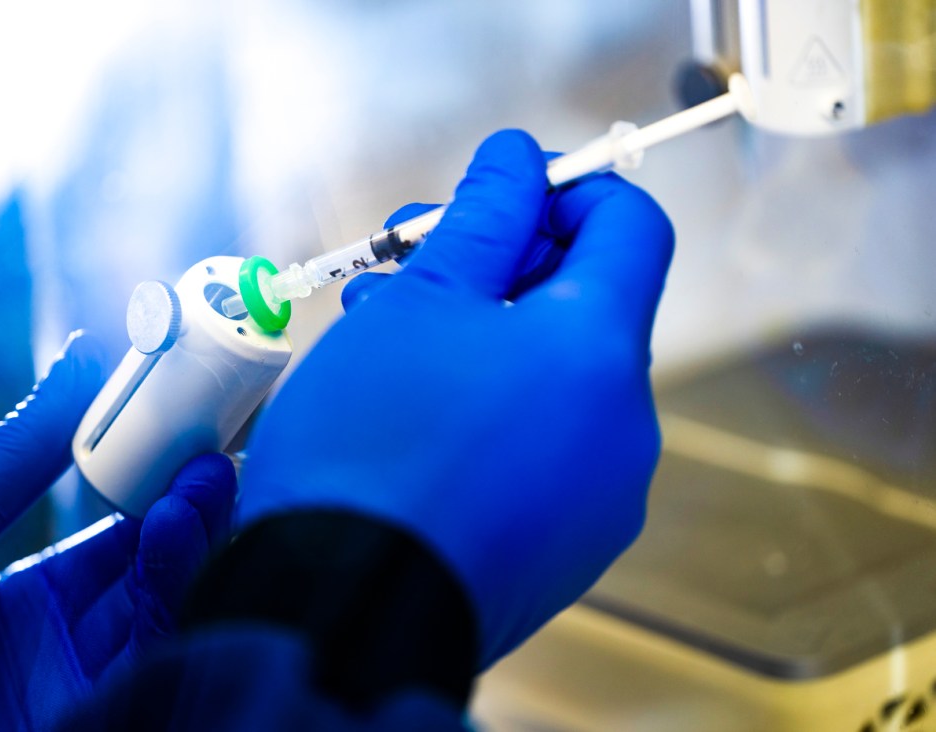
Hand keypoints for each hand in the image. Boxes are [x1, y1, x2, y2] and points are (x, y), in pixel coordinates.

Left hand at [0, 332, 235, 730]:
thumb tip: (84, 353)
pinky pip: (155, 652)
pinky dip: (173, 587)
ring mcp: (82, 686)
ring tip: (207, 476)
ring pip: (165, 604)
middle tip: (214, 449)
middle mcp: (63, 643)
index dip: (149, 481)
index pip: (112, 531)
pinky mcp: (100, 718)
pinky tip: (173, 527)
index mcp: (23, 598)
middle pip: (150, 568)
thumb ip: (19, 451)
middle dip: (186, 504)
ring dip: (191, 536)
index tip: (182, 426)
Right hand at [237, 129, 673, 666]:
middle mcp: (623, 428)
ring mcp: (599, 497)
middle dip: (500, 269)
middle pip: (585, 306)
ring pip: (555, 383)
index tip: (496, 198)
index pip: (629, 226)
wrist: (343, 610)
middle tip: (412, 266)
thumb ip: (481, 219)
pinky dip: (493, 415)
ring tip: (390, 340)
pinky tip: (418, 420)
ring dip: (484, 341)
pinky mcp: (563, 547)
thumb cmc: (369, 450)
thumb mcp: (417, 304)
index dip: (565, 191)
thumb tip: (516, 162)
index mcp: (599, 353)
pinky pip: (543, 451)